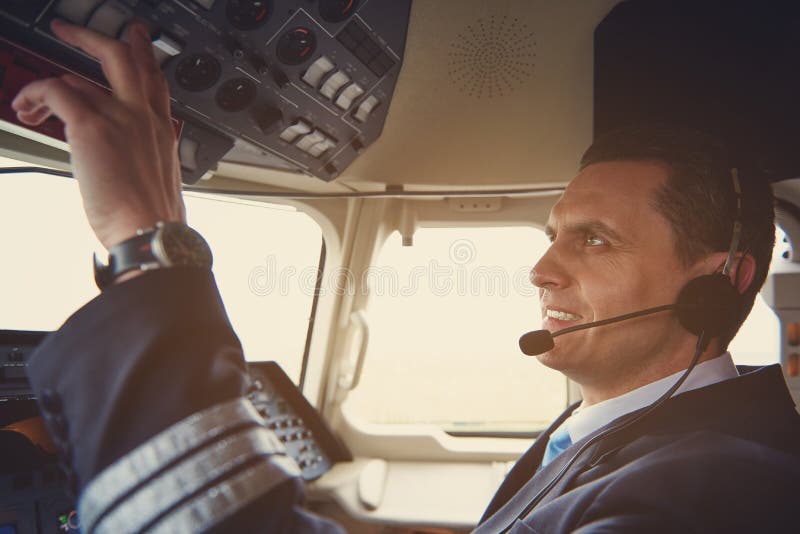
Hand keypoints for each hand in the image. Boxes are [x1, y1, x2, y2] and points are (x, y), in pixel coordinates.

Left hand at [11, 19, 184, 248]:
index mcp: (161, 129)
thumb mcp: (160, 180)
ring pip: (76, 78)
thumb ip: (145, 157)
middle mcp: (143, 116)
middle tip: (71, 32)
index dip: (143, 55)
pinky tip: (26, 109)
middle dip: (93, 39)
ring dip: (47, 87)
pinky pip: (54, 92)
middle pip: (121, 59)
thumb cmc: (153, 217)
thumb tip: (125, 158)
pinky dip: (34, 95)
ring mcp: (119, 117)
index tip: (135, 41)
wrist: (150, 230)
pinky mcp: (91, 127)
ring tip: (30, 104)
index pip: (153, 80)